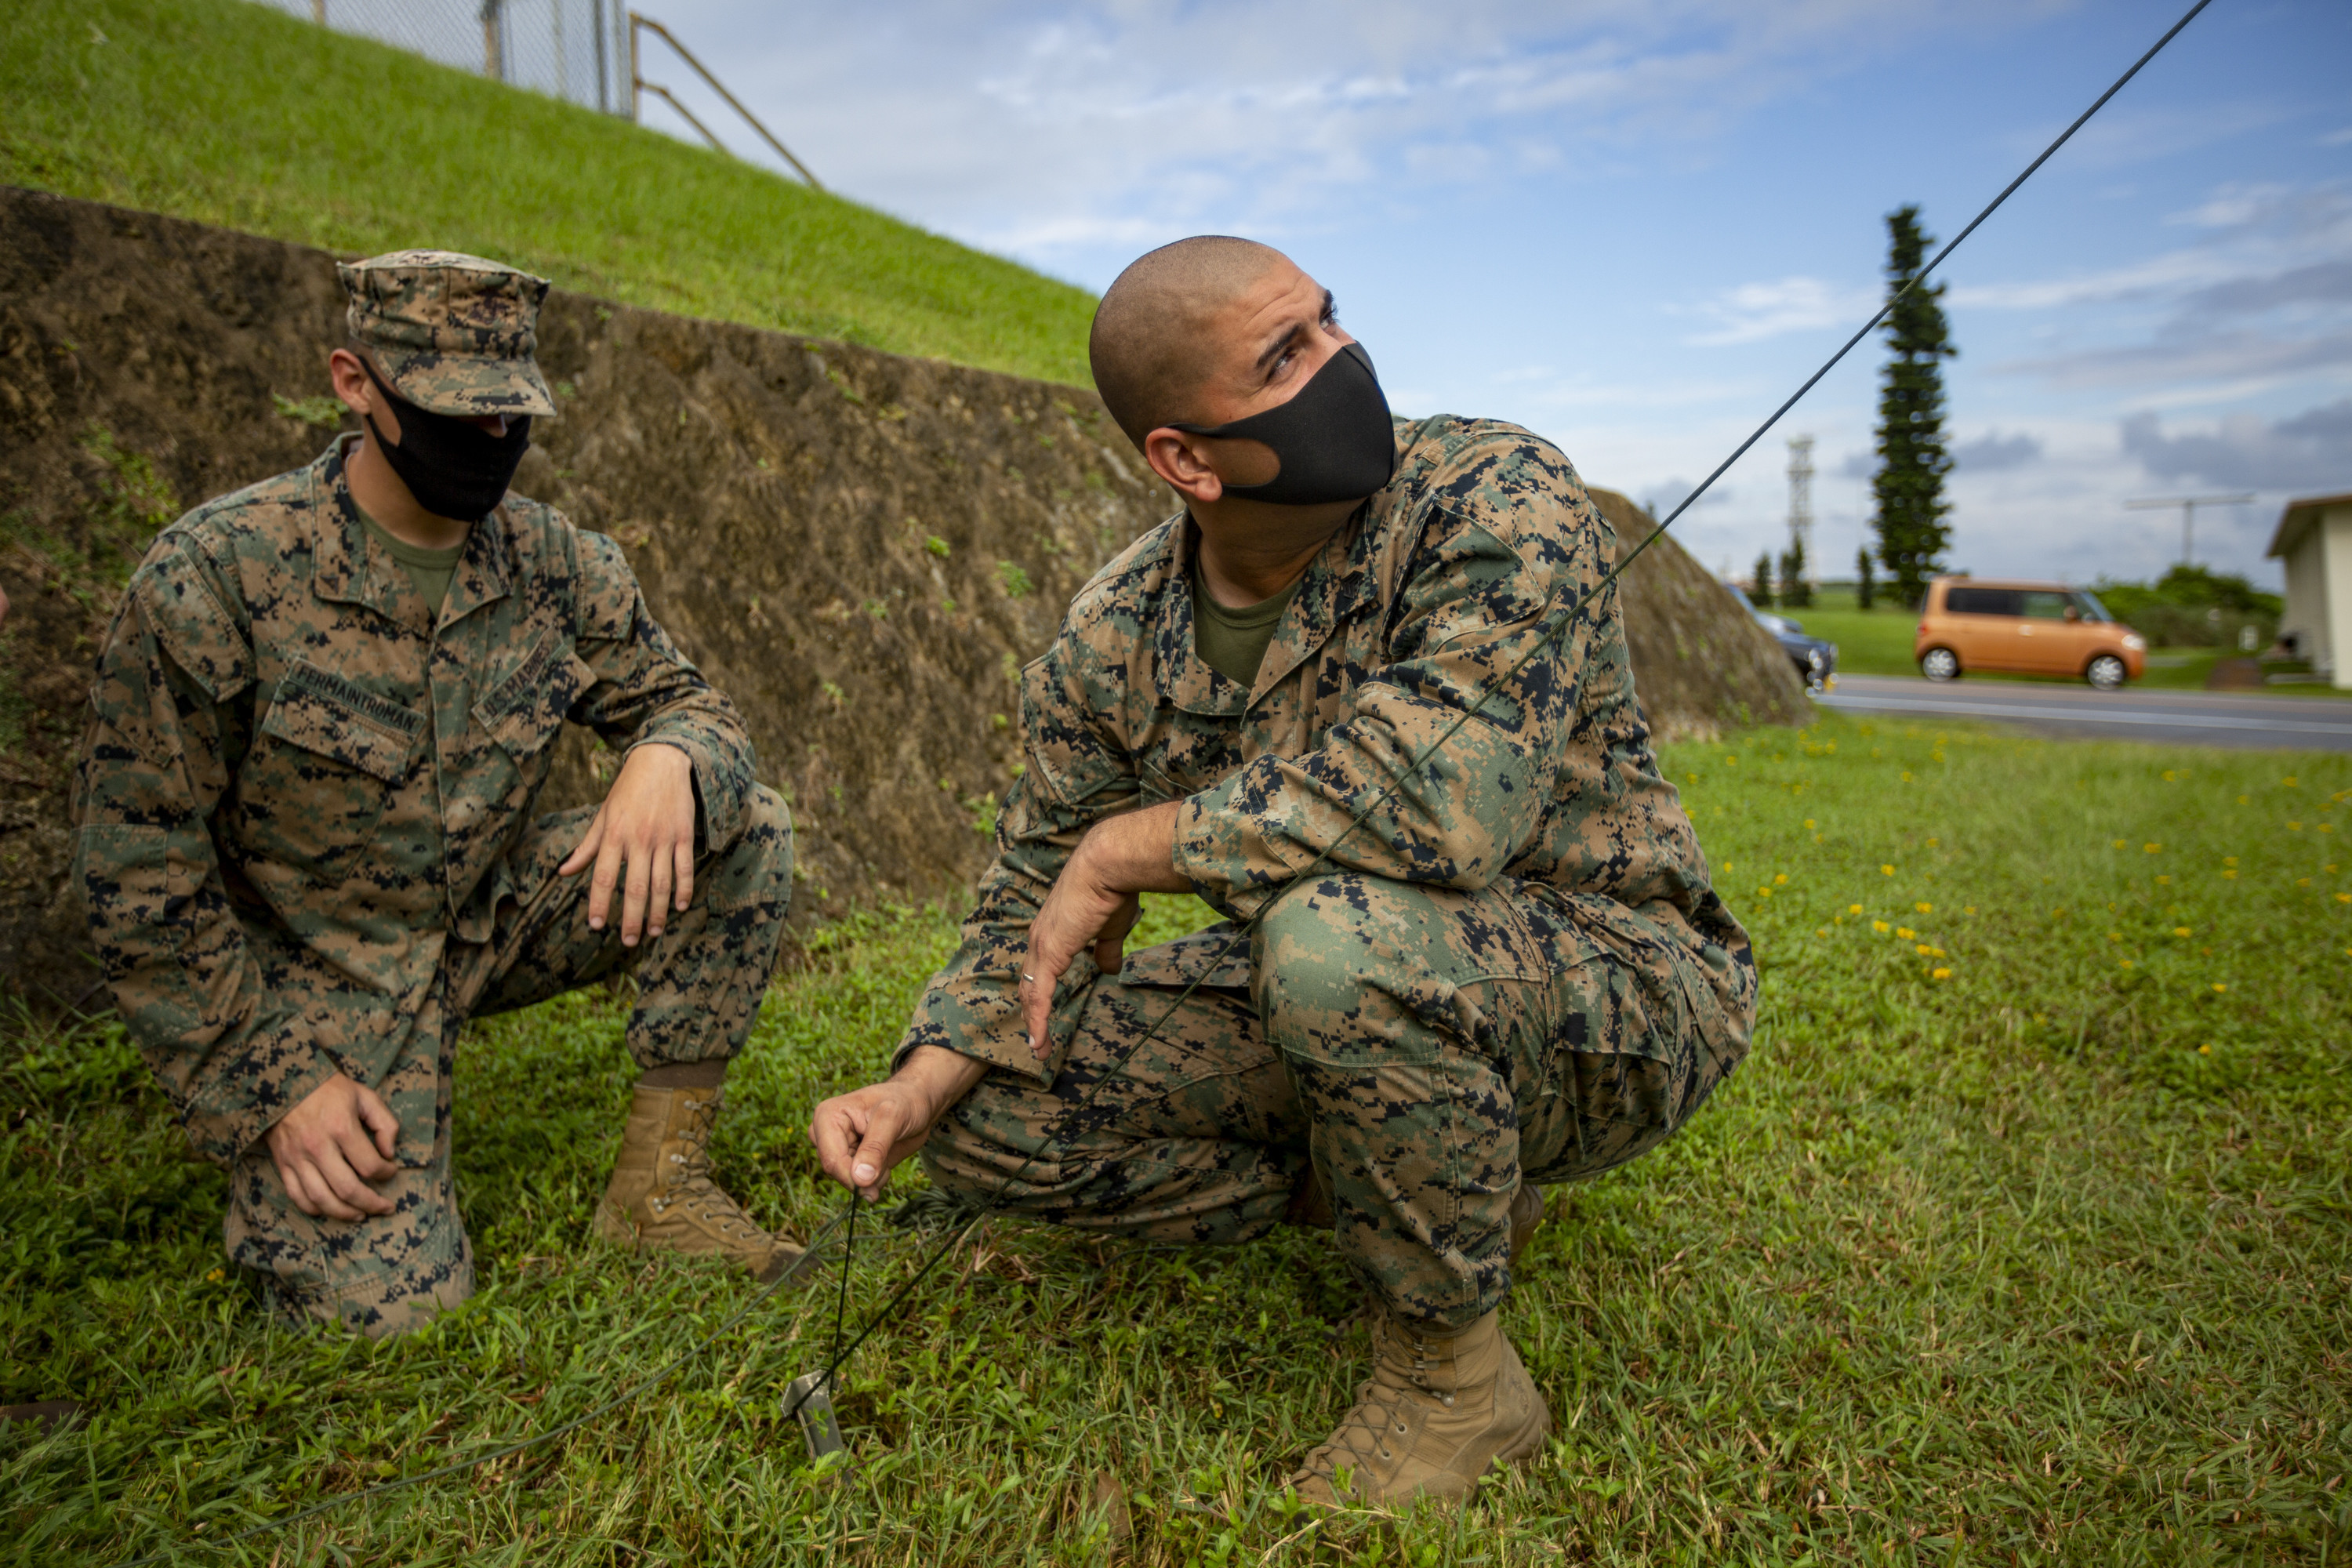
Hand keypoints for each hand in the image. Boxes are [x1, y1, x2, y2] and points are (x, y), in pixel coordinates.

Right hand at [265, 1072, 399, 1219]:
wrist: (284, 1084)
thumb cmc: (329, 1090)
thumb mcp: (364, 1096)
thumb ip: (385, 1123)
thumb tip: (390, 1153)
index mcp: (341, 1127)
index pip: (369, 1165)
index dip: (386, 1173)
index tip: (391, 1171)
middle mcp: (317, 1146)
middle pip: (347, 1189)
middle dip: (371, 1204)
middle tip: (385, 1208)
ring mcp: (297, 1158)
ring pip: (321, 1199)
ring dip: (344, 1213)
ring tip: (360, 1215)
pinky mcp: (283, 1164)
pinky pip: (297, 1196)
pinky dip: (313, 1209)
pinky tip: (329, 1210)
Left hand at [558, 743, 696, 945]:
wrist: (662, 761)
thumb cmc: (627, 790)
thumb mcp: (603, 815)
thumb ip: (586, 847)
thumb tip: (564, 873)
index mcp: (613, 834)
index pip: (602, 876)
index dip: (598, 903)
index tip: (595, 925)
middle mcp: (638, 839)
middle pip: (634, 887)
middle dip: (631, 918)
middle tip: (628, 941)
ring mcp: (663, 838)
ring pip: (661, 883)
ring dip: (657, 911)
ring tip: (652, 932)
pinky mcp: (684, 835)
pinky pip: (684, 868)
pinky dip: (683, 889)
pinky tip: (679, 906)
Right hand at [808, 1047, 986, 1201]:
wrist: (923, 1101)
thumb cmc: (909, 1101)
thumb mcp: (894, 1120)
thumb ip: (875, 1148)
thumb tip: (860, 1181)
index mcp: (827, 1117)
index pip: (830, 1159)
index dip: (851, 1176)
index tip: (874, 1182)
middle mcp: (825, 1132)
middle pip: (836, 1172)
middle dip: (862, 1178)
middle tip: (886, 1170)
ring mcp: (838, 1146)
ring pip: (847, 1180)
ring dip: (870, 1180)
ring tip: (888, 1160)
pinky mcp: (853, 1157)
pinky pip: (858, 1182)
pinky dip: (873, 1182)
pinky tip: (886, 1169)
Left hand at [1018, 802, 1186, 1058]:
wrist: (1109, 865)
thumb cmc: (1113, 889)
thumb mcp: (1110, 928)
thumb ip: (1106, 949)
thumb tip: (1110, 969)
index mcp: (1052, 931)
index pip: (1039, 970)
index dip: (1039, 994)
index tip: (1043, 1017)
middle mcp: (1039, 939)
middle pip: (1028, 985)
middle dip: (1031, 1014)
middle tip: (1037, 1041)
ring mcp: (1041, 946)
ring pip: (1030, 994)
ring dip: (1033, 1024)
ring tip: (1039, 1049)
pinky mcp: (1050, 953)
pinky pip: (1040, 996)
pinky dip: (1038, 1021)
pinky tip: (1040, 1042)